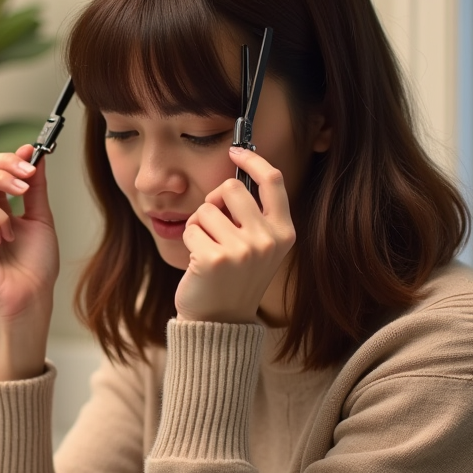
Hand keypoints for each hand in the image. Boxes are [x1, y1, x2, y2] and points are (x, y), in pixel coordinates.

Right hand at [0, 144, 59, 327]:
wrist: (31, 296)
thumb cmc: (35, 265)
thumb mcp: (39, 217)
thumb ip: (34, 186)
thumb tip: (31, 152)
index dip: (6, 159)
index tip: (31, 159)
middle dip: (2, 171)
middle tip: (25, 183)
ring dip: (2, 213)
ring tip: (11, 235)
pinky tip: (0, 242)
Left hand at [174, 147, 295, 323]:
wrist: (219, 322)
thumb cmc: (234, 279)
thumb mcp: (259, 247)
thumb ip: (254, 214)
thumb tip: (236, 171)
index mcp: (284, 233)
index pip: (272, 180)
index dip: (252, 160)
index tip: (235, 151)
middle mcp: (268, 240)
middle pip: (230, 187)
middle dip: (214, 201)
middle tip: (213, 226)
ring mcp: (242, 250)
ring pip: (206, 208)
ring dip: (199, 225)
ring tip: (207, 250)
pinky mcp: (214, 259)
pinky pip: (190, 228)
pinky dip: (188, 240)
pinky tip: (198, 263)